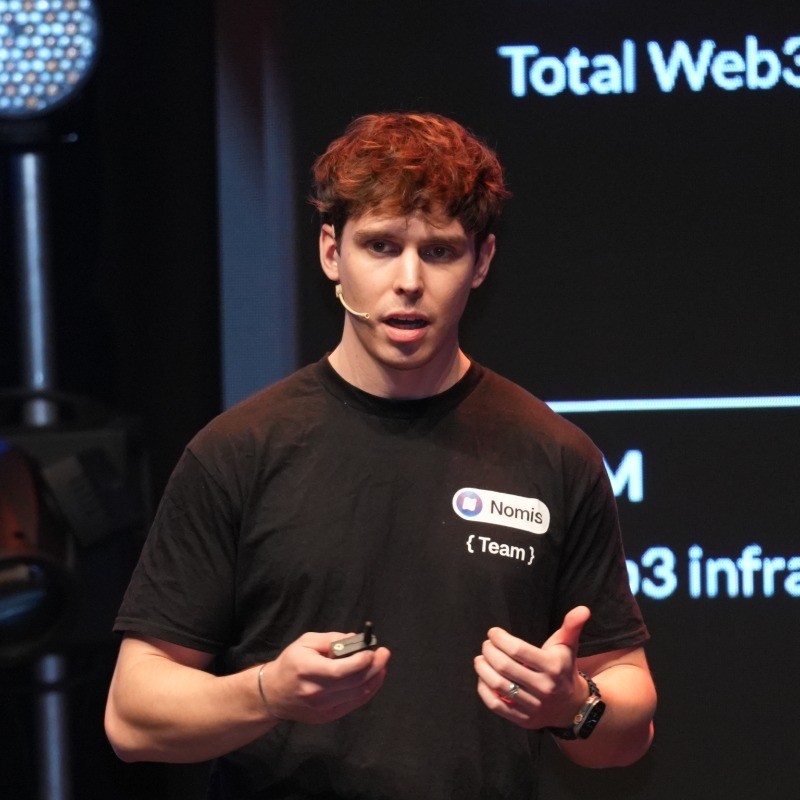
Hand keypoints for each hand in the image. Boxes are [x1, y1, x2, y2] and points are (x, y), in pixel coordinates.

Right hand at [257, 632, 390, 723]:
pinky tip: (373, 679)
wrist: (273, 694)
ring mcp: (322, 708)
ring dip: (375, 679)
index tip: (373, 650)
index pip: (341, 670)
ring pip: (358, 695)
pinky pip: (354, 704)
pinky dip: (367, 691)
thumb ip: (331, 639)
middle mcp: (316, 693)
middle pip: (354, 683)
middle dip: (375, 667)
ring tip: (382, 665)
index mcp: (308, 671)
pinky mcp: (327, 717)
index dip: (362, 661)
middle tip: (384, 654)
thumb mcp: (306, 642)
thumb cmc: (290, 663)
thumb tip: (355, 639)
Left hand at [473, 606, 589, 729]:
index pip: (518, 650)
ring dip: (483, 670)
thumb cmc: (564, 668)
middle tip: (485, 645)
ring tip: (480, 659)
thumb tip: (583, 609)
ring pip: (499, 686)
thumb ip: (572, 626)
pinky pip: (497, 706)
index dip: (500, 639)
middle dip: (489, 652)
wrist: (572, 706)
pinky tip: (483, 679)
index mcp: (553, 667)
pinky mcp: (525, 720)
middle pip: (505, 667)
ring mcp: (535, 707)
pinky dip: (484, 692)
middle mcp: (545, 688)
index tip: (493, 632)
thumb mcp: (568, 646)